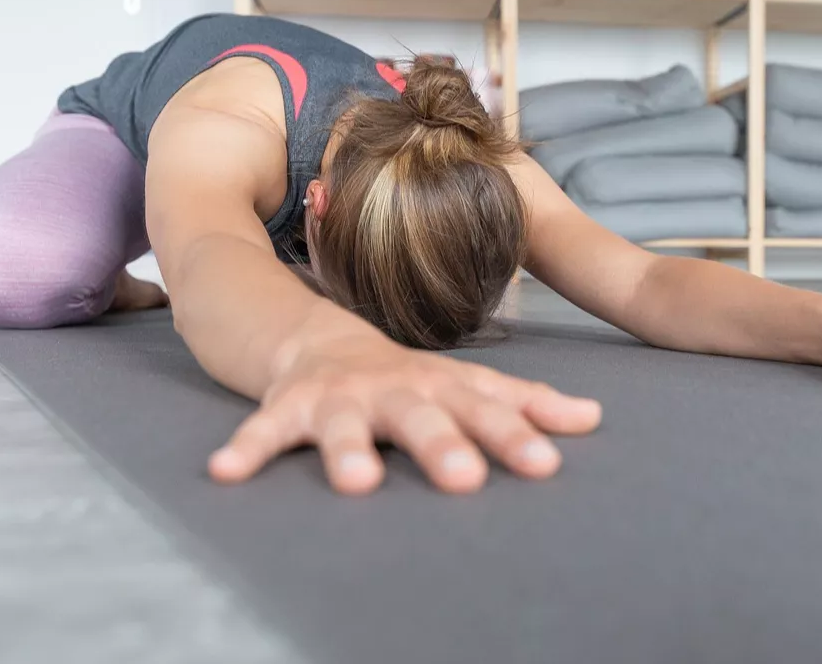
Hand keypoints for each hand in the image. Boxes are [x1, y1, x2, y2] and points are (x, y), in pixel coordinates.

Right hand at [207, 338, 601, 494]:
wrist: (319, 338)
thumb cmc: (407, 376)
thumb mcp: (465, 384)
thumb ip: (524, 403)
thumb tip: (594, 419)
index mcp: (441, 385)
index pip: (485, 407)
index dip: (517, 433)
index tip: (546, 464)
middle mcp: (394, 388)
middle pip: (421, 416)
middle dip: (442, 444)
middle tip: (465, 480)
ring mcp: (340, 395)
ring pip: (345, 424)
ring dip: (349, 451)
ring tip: (358, 484)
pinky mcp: (290, 405)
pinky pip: (265, 427)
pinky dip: (247, 448)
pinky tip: (226, 474)